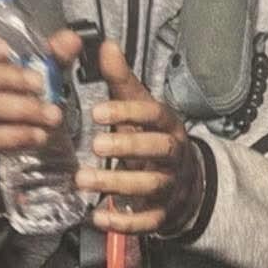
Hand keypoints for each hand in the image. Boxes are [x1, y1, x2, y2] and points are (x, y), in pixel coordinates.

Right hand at [0, 29, 83, 203]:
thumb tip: (71, 40)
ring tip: (49, 114)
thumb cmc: (13, 89)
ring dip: (18, 111)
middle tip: (39, 84)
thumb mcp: (34, 67)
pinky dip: (15, 136)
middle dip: (6, 79)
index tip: (5, 49)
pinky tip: (39, 134)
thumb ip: (51, 53)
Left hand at [74, 41, 203, 236]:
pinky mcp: (163, 213)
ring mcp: (171, 185)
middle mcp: (174, 154)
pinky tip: (97, 217)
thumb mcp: (139, 106)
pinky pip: (148, 221)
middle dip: (128, 147)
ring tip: (82, 180)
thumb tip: (105, 44)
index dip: (128, 112)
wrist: (185, 180)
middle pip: (159, 149)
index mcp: (168, 124)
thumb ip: (120, 80)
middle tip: (95, 145)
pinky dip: (124, 222)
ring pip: (151, 185)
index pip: (154, 114)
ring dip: (117, 183)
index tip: (97, 112)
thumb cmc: (152, 136)